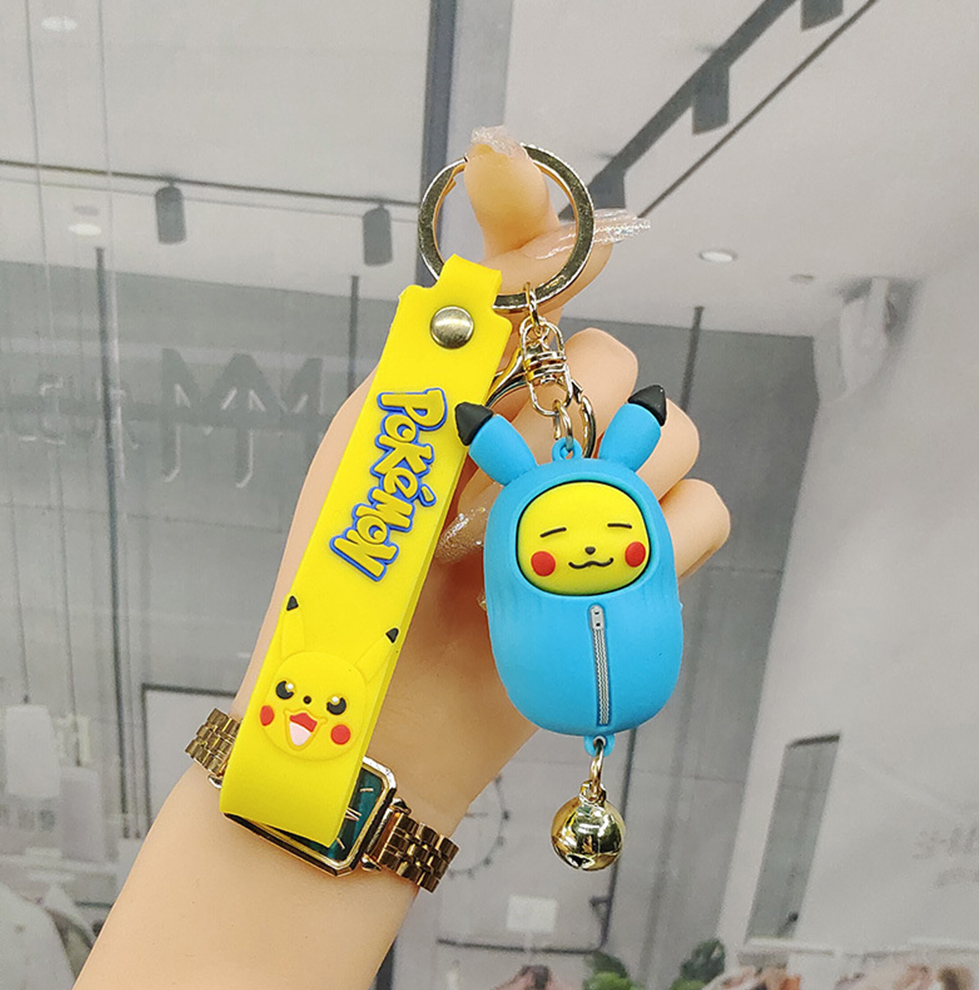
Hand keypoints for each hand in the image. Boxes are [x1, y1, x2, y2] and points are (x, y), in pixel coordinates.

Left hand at [231, 138, 730, 832]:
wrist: (382, 721)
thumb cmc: (353, 579)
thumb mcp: (380, 441)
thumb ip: (443, 333)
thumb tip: (499, 198)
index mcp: (475, 397)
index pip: (528, 288)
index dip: (544, 232)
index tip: (554, 207)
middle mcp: (544, 437)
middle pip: (619, 362)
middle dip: (573, 413)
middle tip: (507, 484)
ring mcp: (596, 503)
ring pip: (677, 433)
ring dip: (622, 481)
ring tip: (545, 547)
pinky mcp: (637, 570)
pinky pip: (705, 514)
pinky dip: (667, 541)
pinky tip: (601, 579)